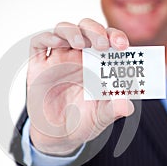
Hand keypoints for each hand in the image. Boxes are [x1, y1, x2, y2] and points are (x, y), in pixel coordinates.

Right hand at [27, 18, 133, 155]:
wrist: (58, 136)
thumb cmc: (82, 122)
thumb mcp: (101, 117)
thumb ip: (114, 109)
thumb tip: (127, 105)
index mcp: (97, 64)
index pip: (107, 40)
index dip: (115, 36)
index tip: (123, 45)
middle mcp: (78, 58)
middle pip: (86, 29)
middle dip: (95, 31)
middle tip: (103, 45)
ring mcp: (58, 60)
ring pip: (63, 30)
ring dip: (73, 31)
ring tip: (81, 44)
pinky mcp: (39, 66)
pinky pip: (39, 43)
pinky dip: (47, 38)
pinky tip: (57, 43)